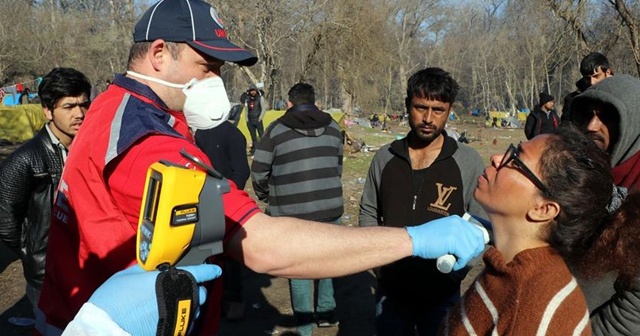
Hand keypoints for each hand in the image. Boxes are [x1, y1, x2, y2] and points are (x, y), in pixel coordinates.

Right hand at [89, 264, 221, 335]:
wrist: (104, 329)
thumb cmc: (113, 301)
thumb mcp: (127, 275)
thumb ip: (146, 270)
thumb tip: (153, 268)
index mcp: (170, 280)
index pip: (199, 272)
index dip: (209, 270)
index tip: (215, 270)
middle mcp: (180, 299)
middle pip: (201, 293)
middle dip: (196, 289)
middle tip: (184, 288)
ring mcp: (179, 318)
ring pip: (195, 311)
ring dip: (190, 306)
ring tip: (174, 304)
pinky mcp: (174, 333)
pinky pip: (186, 325)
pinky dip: (182, 320)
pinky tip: (170, 318)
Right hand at [406, 215, 485, 270]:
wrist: (415, 240)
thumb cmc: (428, 238)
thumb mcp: (446, 230)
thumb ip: (458, 233)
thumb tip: (470, 244)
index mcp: (458, 220)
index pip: (478, 233)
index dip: (477, 245)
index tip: (470, 253)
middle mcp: (459, 223)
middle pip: (477, 242)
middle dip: (472, 253)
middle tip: (463, 259)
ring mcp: (457, 231)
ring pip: (471, 250)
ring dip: (465, 259)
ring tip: (456, 261)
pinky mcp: (453, 241)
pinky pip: (464, 256)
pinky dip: (460, 263)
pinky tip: (453, 264)